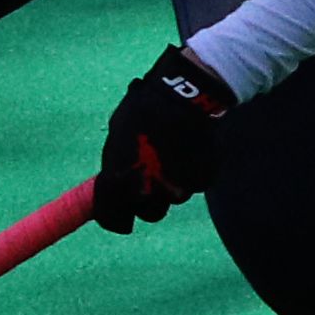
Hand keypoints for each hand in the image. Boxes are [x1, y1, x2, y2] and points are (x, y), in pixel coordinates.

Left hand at [92, 42, 233, 231]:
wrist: (184, 95)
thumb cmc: (142, 110)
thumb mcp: (117, 134)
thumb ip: (115, 163)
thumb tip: (113, 181)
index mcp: (122, 184)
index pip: (112, 219)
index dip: (114, 219)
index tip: (120, 216)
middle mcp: (150, 193)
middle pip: (149, 213)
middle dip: (148, 200)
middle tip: (149, 180)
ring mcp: (179, 188)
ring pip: (174, 197)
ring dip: (171, 183)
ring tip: (171, 154)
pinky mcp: (203, 180)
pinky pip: (194, 183)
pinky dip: (191, 172)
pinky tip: (189, 149)